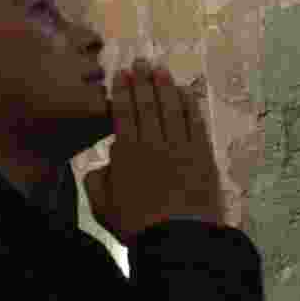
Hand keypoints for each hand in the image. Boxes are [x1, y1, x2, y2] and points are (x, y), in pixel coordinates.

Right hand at [83, 58, 225, 244]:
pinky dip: (190, 105)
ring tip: (161, 69)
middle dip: (143, 80)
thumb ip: (96, 180)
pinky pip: (195, 123)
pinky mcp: (202, 155)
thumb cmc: (137, 226)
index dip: (123, 90)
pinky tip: (186, 92)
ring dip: (165, 86)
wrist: (178, 239)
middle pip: (147, 104)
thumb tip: (103, 161)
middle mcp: (153, 142)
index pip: (124, 112)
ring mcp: (180, 146)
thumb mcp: (102, 207)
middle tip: (141, 61)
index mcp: (127, 152)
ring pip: (172, 108)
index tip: (122, 73)